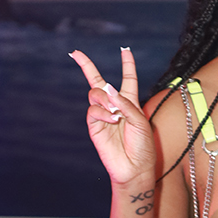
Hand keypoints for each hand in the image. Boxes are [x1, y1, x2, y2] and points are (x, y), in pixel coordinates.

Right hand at [70, 47, 155, 186]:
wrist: (134, 168)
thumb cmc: (142, 146)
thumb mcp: (140, 121)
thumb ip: (126, 103)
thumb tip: (108, 88)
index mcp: (130, 102)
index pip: (128, 78)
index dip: (127, 64)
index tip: (125, 50)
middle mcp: (114, 105)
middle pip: (98, 80)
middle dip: (86, 65)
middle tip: (75, 53)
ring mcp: (102, 115)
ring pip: (95, 94)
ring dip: (104, 99)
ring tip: (115, 113)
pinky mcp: (94, 126)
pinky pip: (93, 110)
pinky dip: (102, 113)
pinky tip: (112, 120)